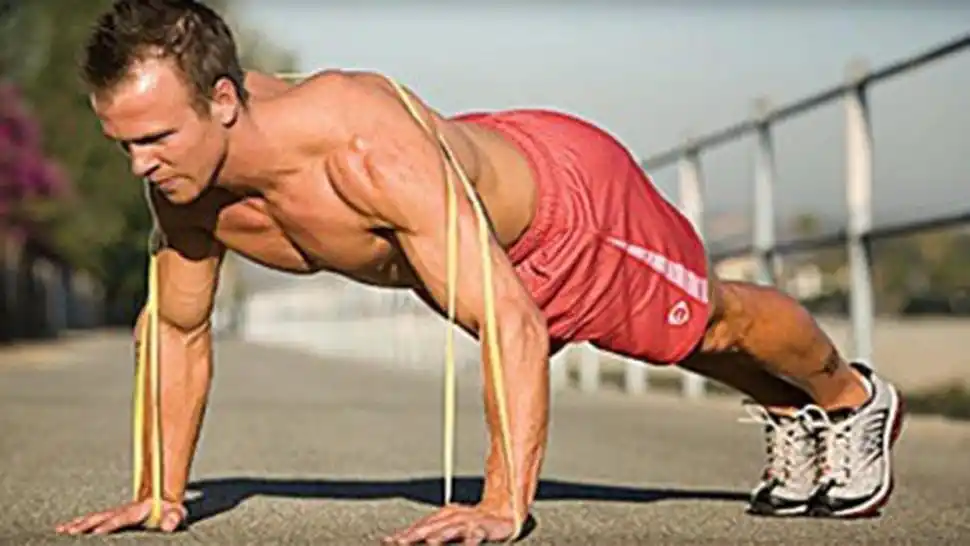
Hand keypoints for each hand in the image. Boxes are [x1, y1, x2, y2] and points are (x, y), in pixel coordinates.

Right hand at [54, 498, 186, 535]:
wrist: (164, 495)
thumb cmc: (170, 509)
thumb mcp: (177, 513)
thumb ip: (174, 518)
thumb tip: (168, 525)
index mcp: (137, 510)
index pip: (120, 519)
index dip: (108, 525)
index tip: (96, 532)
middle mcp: (122, 510)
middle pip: (100, 518)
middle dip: (85, 526)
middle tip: (70, 534)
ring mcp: (114, 512)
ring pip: (91, 518)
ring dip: (76, 525)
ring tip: (61, 532)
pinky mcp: (109, 516)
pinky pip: (89, 519)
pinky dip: (75, 524)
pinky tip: (62, 529)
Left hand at [383, 502, 517, 544]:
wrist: (501, 511)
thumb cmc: (472, 521)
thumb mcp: (449, 525)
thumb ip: (431, 531)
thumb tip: (408, 539)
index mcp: (441, 516)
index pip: (418, 525)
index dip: (403, 534)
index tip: (387, 541)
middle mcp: (452, 516)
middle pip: (429, 526)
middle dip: (414, 535)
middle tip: (399, 542)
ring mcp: (467, 521)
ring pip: (450, 528)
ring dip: (439, 535)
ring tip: (429, 542)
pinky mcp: (482, 527)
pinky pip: (475, 536)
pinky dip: (469, 542)